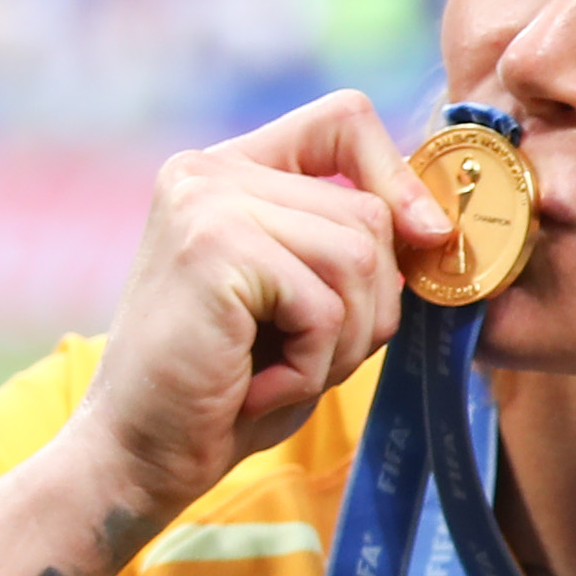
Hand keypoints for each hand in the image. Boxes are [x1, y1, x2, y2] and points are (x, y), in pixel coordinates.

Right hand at [71, 87, 453, 521]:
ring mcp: (207, 202)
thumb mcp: (307, 305)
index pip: (345, 120)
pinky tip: (254, 385)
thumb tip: (437, 227)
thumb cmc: (230, 389)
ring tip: (278, 370)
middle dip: (369, 308)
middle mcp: (210, 171)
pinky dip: (311, 366)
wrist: (139, 455)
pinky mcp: (213, 248)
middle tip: (304, 356)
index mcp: (232, 170)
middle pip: (371, 214)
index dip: (399, 176)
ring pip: (361, 260)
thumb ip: (354, 251)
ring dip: (343, 342)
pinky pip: (326, 307)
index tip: (426, 238)